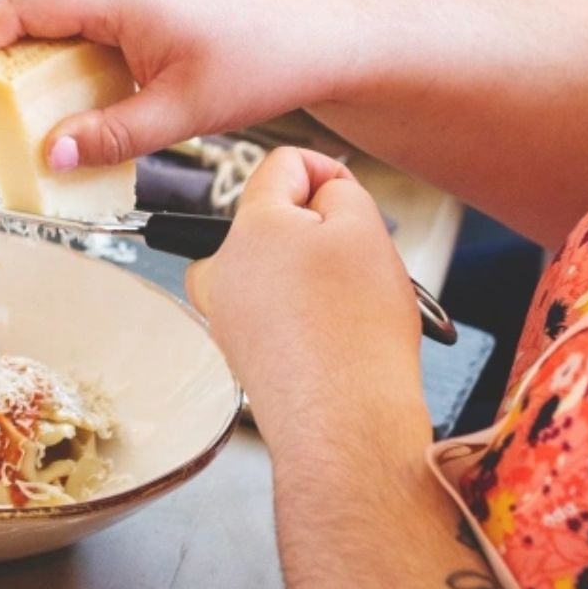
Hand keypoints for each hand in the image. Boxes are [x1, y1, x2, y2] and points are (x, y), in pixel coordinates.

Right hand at [0, 0, 355, 168]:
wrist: (319, 36)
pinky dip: (69, 45)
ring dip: (35, 47)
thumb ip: (112, 136)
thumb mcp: (181, 111)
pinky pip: (90, 12)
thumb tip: (53, 155)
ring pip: (59, 5)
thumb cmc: (263, 58)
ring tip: (28, 100)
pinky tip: (79, 86)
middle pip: (31, 1)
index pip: (20, 8)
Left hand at [184, 148, 421, 446]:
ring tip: (348, 306)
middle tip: (358, 264)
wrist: (343, 424)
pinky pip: (273, 309)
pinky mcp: (238, 349)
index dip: (327, 171)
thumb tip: (322, 190)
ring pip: (275, 266)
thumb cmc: (356, 333)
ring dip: (311, 273)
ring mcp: (225, 312)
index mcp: (249, 227)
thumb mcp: (364, 229)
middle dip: (320, 231)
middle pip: (276, 219)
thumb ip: (339, 188)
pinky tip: (334, 337)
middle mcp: (222, 266)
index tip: (352, 198)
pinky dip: (303, 313)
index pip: (283, 164)